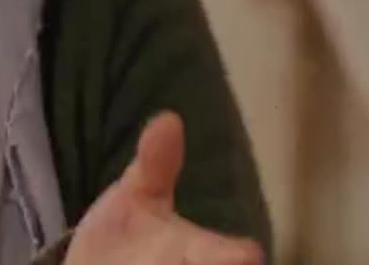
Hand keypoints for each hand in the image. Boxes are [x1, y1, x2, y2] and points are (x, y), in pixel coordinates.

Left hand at [65, 112, 263, 264]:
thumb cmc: (124, 242)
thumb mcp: (134, 201)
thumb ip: (154, 165)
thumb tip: (168, 118)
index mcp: (202, 254)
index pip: (237, 257)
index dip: (238, 258)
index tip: (245, 255)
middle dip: (212, 264)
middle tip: (183, 256)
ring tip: (144, 263)